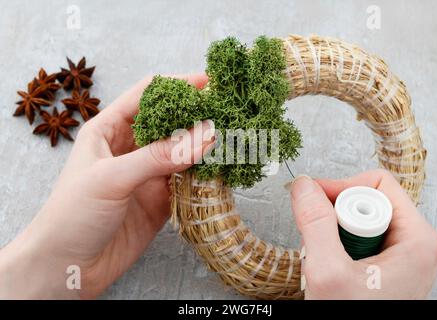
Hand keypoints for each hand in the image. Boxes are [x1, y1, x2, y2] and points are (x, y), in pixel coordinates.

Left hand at [0, 73, 213, 298]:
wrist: (67, 266)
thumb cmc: (73, 214)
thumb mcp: (111, 178)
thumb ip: (158, 157)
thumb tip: (204, 136)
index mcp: (108, 130)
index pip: (146, 96)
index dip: (176, 85)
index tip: (208, 82)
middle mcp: (130, 148)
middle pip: (168, 122)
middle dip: (195, 115)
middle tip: (226, 111)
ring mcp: (146, 174)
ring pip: (181, 151)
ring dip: (202, 146)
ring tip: (230, 137)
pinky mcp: (159, 199)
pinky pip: (186, 181)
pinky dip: (203, 175)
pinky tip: (219, 169)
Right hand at [290, 169, 436, 298]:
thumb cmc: (352, 319)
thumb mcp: (328, 272)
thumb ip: (315, 224)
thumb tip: (304, 186)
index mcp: (417, 238)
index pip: (377, 184)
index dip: (341, 188)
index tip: (313, 202)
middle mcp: (414, 242)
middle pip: (368, 200)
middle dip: (335, 216)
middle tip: (322, 243)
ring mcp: (400, 253)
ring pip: (359, 219)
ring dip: (332, 233)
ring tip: (327, 260)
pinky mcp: (385, 263)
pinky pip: (356, 236)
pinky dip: (336, 245)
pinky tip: (332, 266)